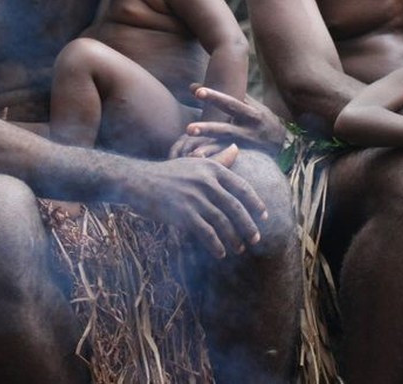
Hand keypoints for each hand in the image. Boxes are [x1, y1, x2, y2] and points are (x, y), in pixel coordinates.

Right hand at [127, 147, 267, 258]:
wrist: (138, 181)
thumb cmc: (167, 173)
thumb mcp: (194, 163)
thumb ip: (218, 160)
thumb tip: (236, 148)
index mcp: (212, 169)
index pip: (242, 187)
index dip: (255, 204)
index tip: (264, 216)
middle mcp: (206, 181)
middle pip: (236, 207)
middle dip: (248, 225)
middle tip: (256, 239)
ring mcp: (195, 197)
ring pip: (223, 222)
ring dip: (233, 239)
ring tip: (239, 249)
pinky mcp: (183, 213)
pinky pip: (206, 233)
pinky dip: (215, 245)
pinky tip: (219, 253)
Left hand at [177, 85, 287, 155]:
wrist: (284, 142)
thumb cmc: (259, 117)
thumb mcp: (247, 103)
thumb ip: (223, 94)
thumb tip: (192, 86)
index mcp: (250, 112)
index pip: (230, 102)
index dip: (214, 97)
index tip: (197, 91)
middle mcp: (249, 129)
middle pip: (226, 129)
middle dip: (208, 129)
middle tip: (189, 129)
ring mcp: (246, 146)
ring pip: (225, 148)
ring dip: (208, 150)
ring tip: (192, 154)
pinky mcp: (243, 157)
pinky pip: (226, 159)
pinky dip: (214, 160)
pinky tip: (198, 162)